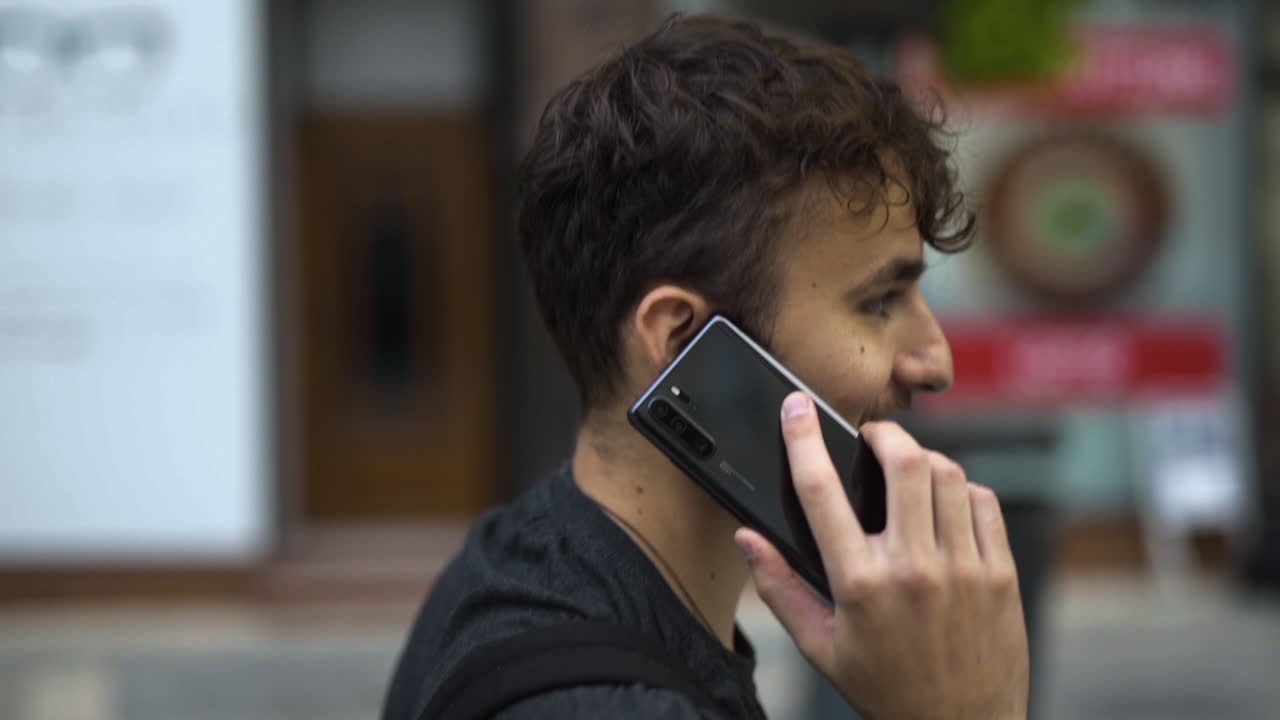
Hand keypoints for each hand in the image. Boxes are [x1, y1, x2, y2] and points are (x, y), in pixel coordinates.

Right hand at [735, 392, 1028, 719]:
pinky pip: (983, 503)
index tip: (796, 408)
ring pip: (948, 474)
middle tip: (871, 437)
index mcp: (859, 584)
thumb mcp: (820, 647)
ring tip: (909, 472)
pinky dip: (962, 491)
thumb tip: (747, 539)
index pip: (821, 492)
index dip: (802, 440)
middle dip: (883, 433)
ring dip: (923, 460)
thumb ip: (779, 589)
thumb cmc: (888, 689)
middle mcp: (913, 567)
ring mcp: (963, 568)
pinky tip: (946, 506)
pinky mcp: (1000, 573)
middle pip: (903, 462)